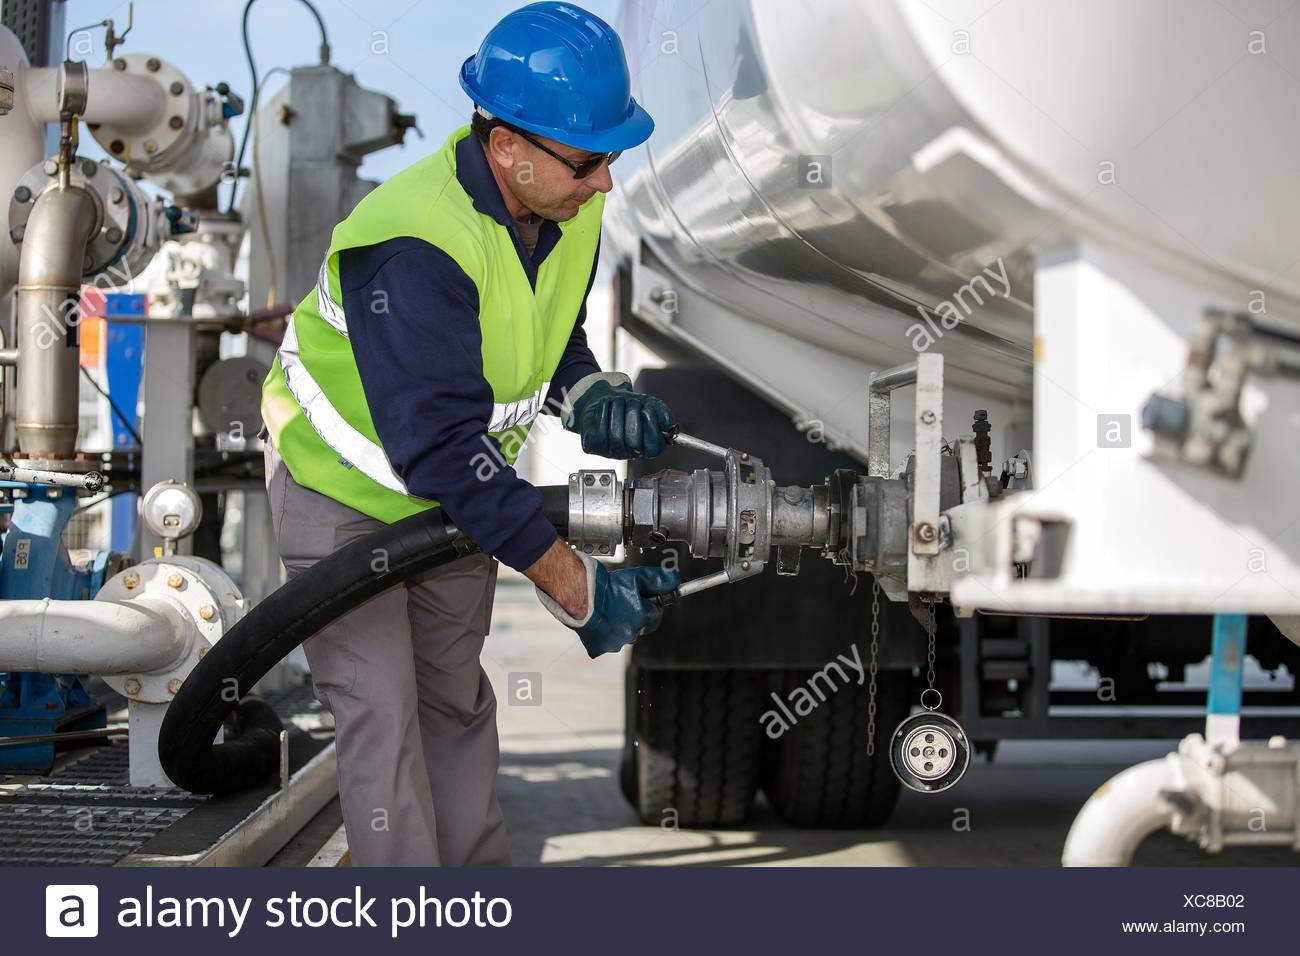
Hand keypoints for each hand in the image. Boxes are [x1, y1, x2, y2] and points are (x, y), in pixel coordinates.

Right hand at [535, 552, 678, 657]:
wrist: (579, 596)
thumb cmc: (606, 588)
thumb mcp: (636, 577)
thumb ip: (659, 580)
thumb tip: (675, 582)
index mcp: (643, 619)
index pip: (655, 615)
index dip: (647, 604)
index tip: (638, 597)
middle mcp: (631, 634)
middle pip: (640, 626)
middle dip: (634, 616)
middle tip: (621, 602)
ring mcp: (615, 643)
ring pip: (624, 635)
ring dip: (619, 625)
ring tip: (608, 610)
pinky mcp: (599, 648)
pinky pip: (607, 642)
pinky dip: (605, 634)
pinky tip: (599, 621)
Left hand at [566, 381, 673, 458]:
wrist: (603, 398)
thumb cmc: (627, 405)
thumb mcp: (650, 404)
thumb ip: (662, 413)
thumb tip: (668, 423)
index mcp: (646, 446)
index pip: (654, 447)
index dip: (651, 427)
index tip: (647, 410)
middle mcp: (629, 452)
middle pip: (633, 441)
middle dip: (633, 414)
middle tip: (632, 402)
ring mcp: (610, 451)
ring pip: (616, 436)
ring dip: (618, 410)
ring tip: (618, 401)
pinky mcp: (593, 445)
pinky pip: (600, 432)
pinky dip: (604, 412)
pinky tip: (606, 405)